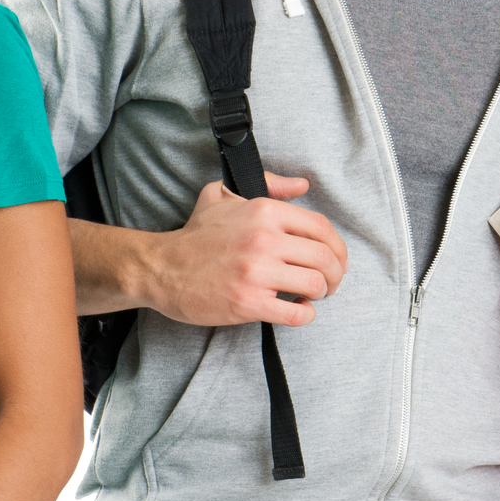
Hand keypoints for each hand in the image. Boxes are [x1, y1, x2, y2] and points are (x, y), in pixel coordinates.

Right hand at [145, 175, 348, 328]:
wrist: (160, 268)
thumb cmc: (195, 235)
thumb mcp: (224, 194)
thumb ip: (268, 185)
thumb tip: (301, 185)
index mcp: (264, 211)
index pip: (322, 228)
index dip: (338, 247)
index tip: (337, 259)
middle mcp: (264, 239)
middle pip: (325, 258)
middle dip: (335, 274)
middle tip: (330, 282)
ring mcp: (256, 272)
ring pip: (315, 285)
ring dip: (321, 293)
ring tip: (312, 295)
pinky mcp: (248, 302)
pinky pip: (295, 313)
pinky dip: (305, 315)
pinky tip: (298, 310)